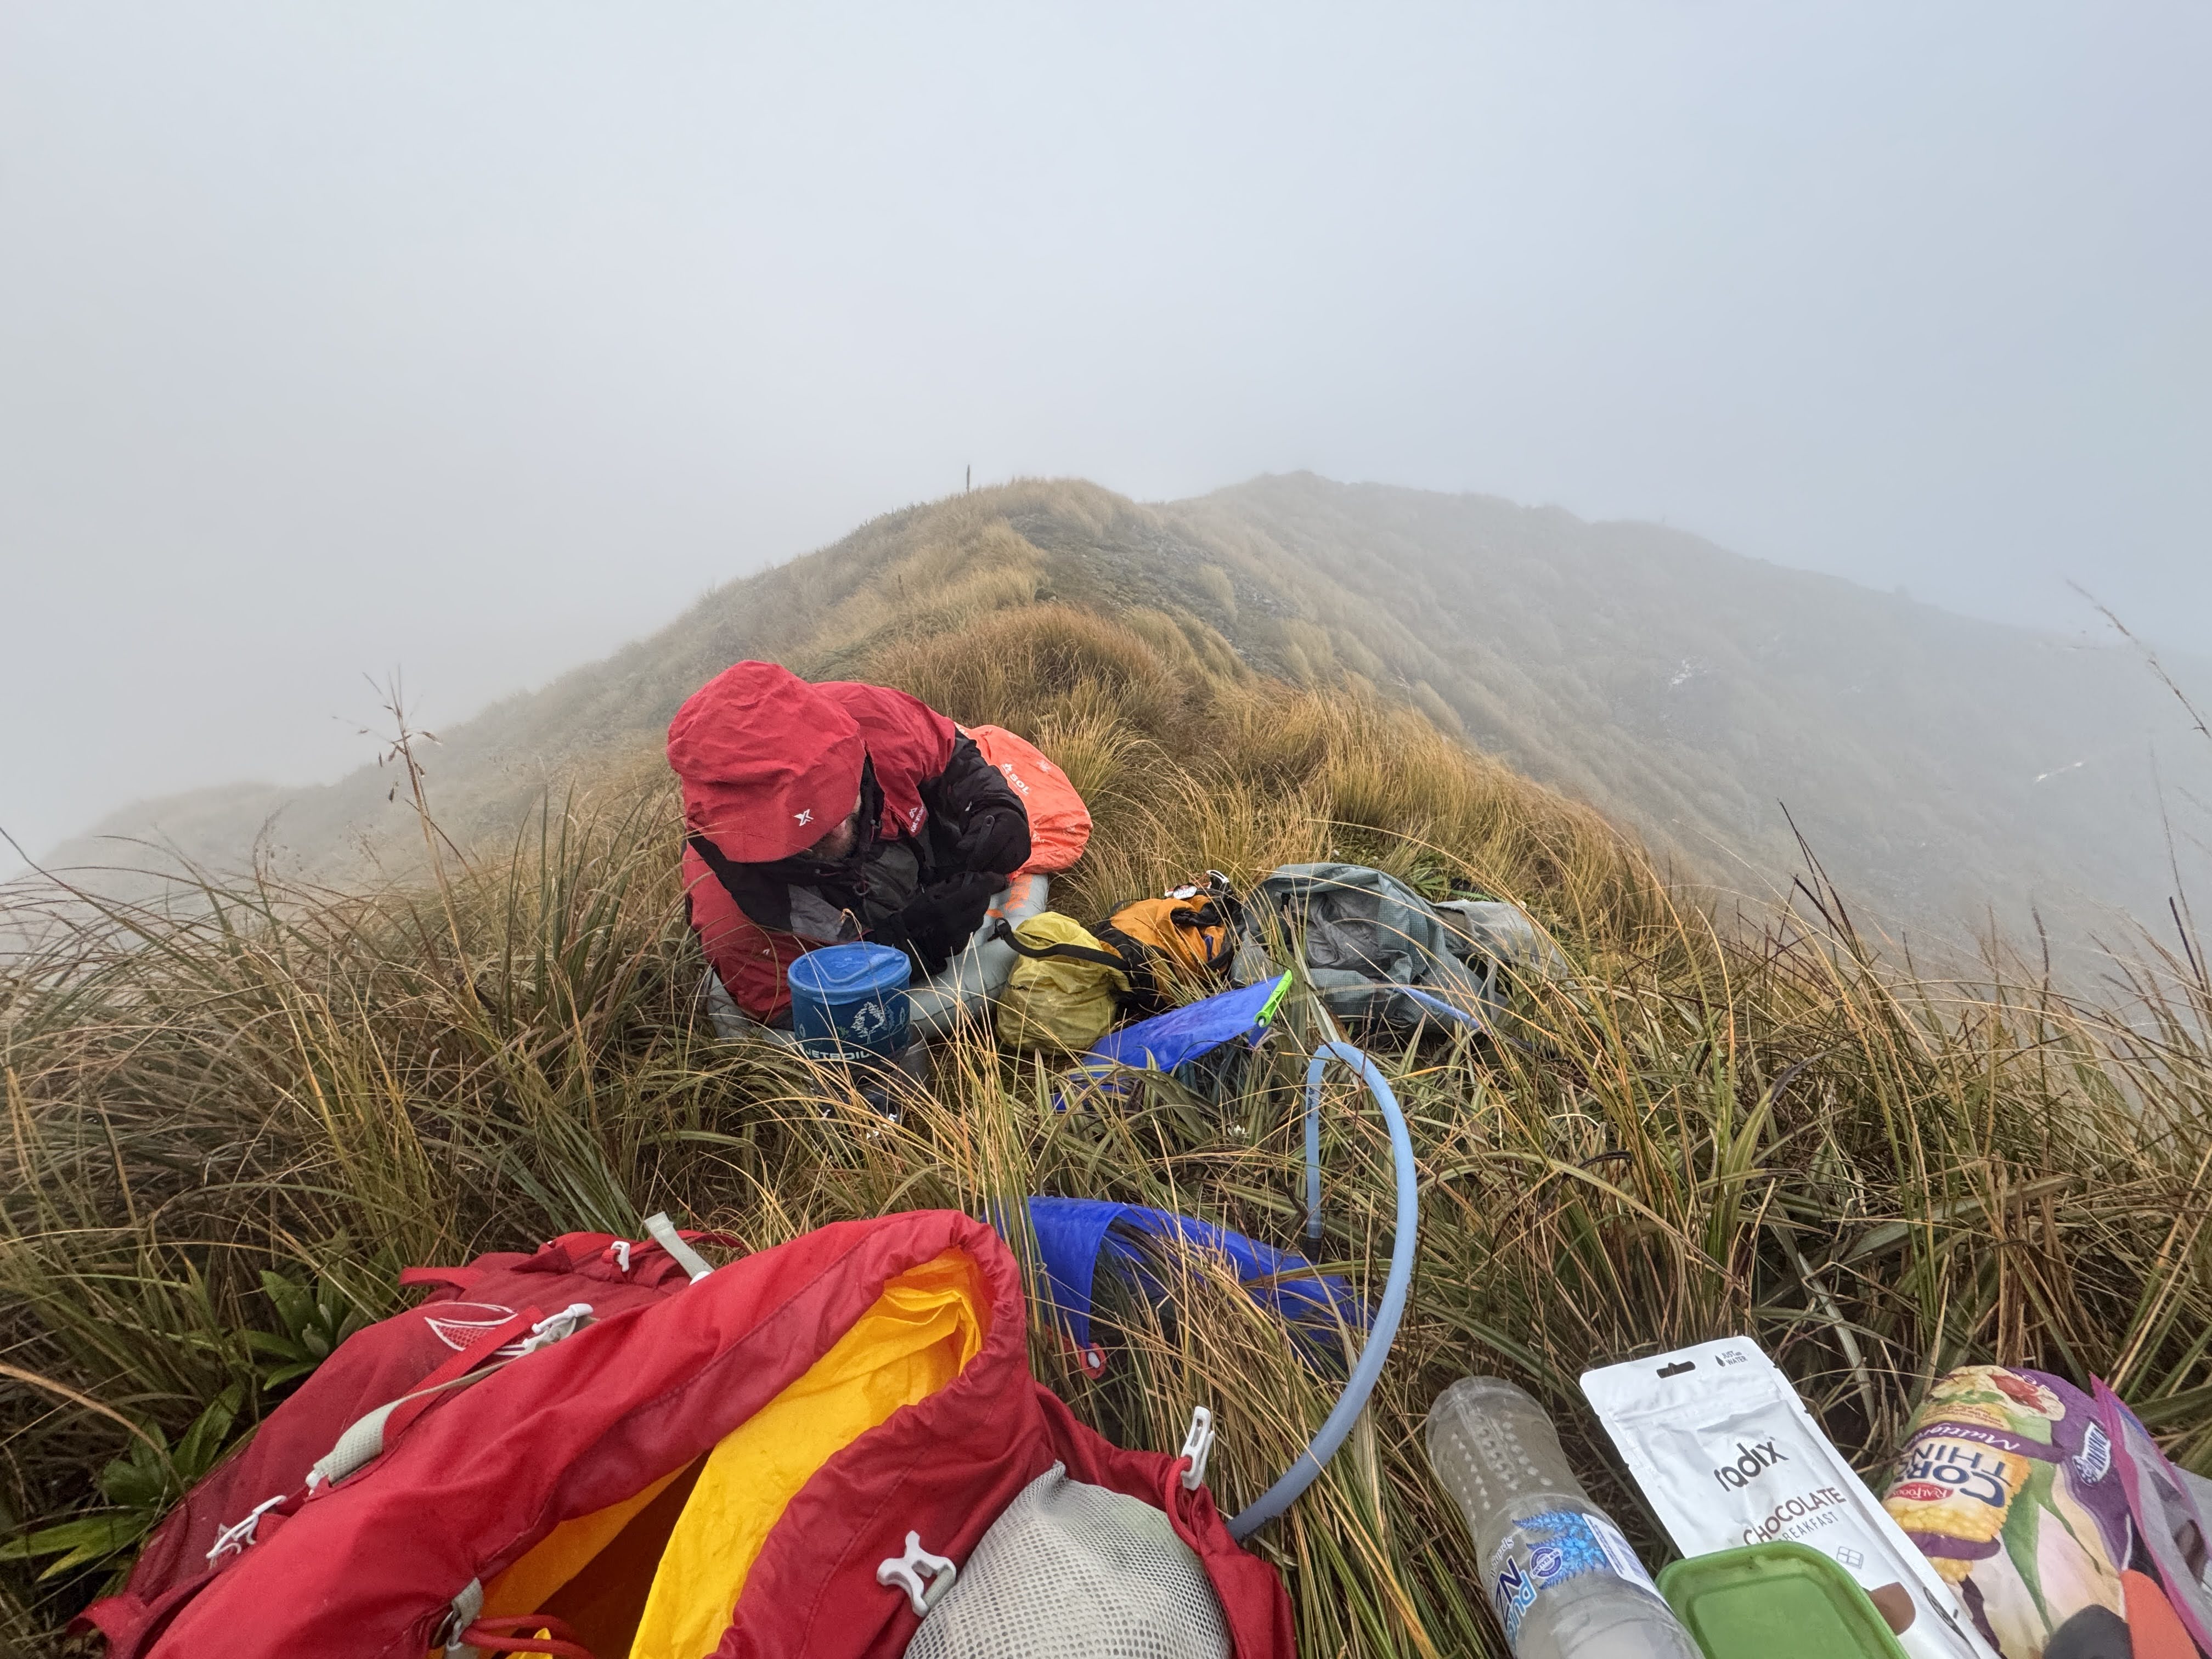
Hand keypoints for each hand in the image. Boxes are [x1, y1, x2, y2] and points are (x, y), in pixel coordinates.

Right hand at [876, 871, 1004, 975]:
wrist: (908, 944)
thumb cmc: (915, 915)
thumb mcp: (929, 894)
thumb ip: (952, 886)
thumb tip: (971, 878)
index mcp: (946, 908)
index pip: (977, 892)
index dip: (987, 882)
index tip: (991, 877)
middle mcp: (956, 923)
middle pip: (983, 904)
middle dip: (984, 894)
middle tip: (979, 889)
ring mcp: (960, 937)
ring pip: (980, 918)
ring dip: (979, 908)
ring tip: (969, 903)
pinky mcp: (962, 946)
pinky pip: (973, 929)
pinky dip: (972, 921)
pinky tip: (963, 918)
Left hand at [954, 807, 1029, 874]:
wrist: (1011, 819)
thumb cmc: (992, 821)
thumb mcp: (979, 823)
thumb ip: (970, 836)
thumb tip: (961, 847)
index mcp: (1009, 822)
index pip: (994, 843)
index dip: (981, 856)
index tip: (971, 864)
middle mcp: (1021, 834)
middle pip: (1002, 857)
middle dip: (986, 865)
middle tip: (974, 866)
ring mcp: (1025, 846)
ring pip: (1007, 865)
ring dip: (992, 868)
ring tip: (983, 863)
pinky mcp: (1026, 855)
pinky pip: (1011, 868)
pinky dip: (999, 869)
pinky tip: (992, 862)